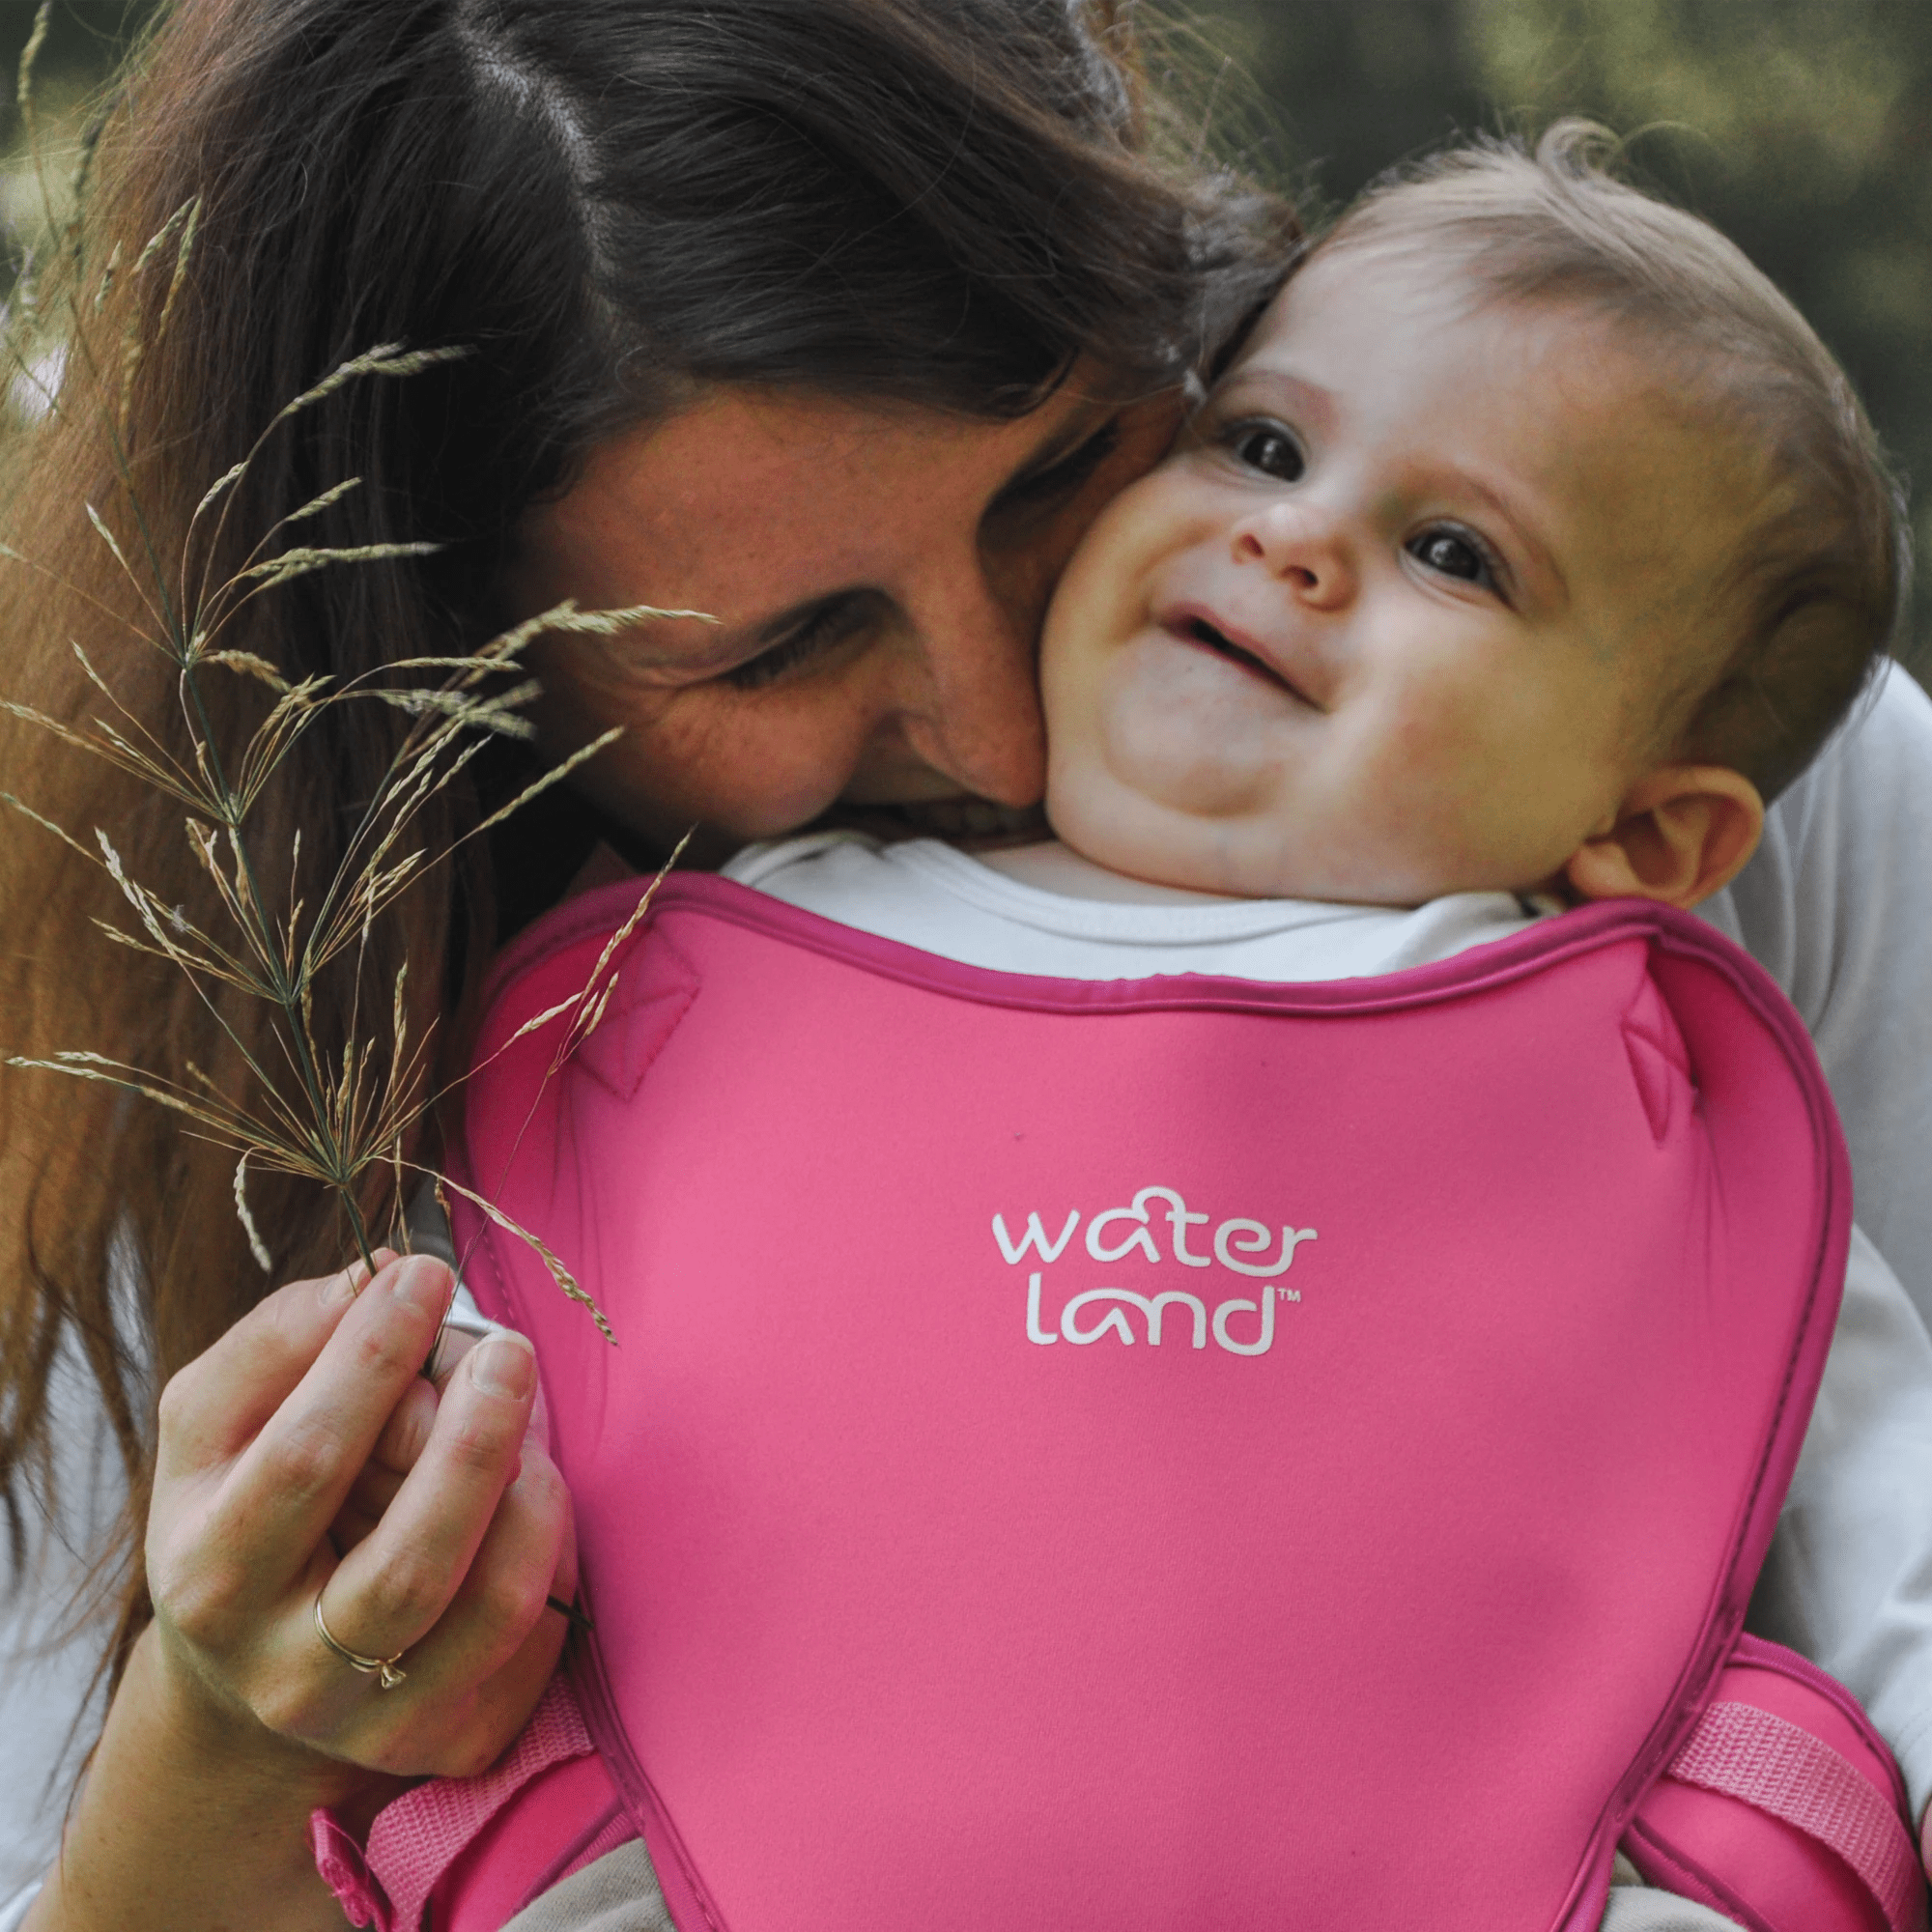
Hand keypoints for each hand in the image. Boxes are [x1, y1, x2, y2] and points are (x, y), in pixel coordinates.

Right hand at [147, 1249, 574, 1779]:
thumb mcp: (218, 1424)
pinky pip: (544, 1633)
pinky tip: (526, 1489)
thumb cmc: (248, 1505)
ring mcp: (382, 1723)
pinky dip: (553, 1544)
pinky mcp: (461, 1738)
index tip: (423, 1276)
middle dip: (476, 1437)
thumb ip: (280, 1340)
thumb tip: (374, 1278)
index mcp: (211, 1579)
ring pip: (495, 1605)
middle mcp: (289, 1675)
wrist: (252, 1676)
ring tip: (522, 1412)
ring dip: (530, 1487)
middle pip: (414, 1561)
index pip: (306, 1463)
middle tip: (506, 1347)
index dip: (372, 1360)